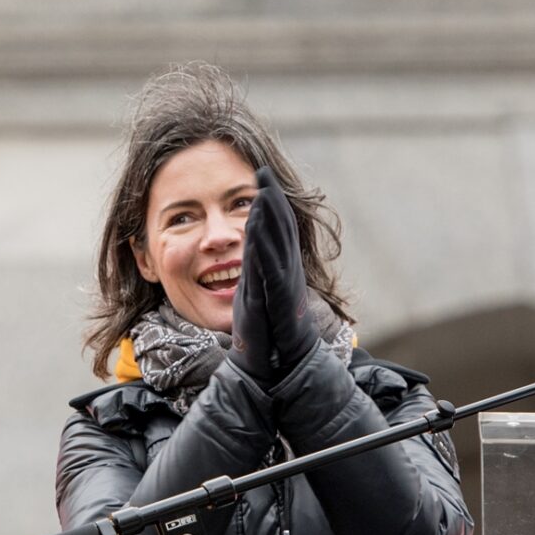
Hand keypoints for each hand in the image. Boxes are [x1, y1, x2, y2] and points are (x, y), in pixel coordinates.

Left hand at [228, 166, 313, 385]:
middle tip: (262, 171)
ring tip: (262, 191)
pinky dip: (264, 248)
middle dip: (271, 199)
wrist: (281, 363)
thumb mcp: (258, 293)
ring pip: (277, 245)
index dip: (270, 202)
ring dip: (269, 217)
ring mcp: (283, 285)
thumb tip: (249, 250)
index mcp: (280, 269)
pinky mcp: (277, 300)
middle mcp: (285, 272)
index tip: (260, 177)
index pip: (277, 229)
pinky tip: (256, 230)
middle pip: (280, 229)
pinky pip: (269, 269)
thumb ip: (256, 271)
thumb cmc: (268, 331)